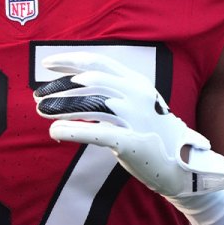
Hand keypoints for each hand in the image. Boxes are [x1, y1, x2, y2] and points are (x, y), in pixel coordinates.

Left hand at [33, 52, 223, 198]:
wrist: (184, 163)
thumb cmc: (152, 131)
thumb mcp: (136, 102)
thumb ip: (110, 91)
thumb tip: (73, 85)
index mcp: (136, 81)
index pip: (97, 62)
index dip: (69, 61)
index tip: (46, 65)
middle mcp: (136, 95)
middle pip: (89, 82)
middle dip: (60, 87)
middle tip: (39, 96)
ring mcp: (135, 117)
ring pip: (90, 105)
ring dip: (61, 107)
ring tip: (42, 111)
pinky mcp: (132, 141)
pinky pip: (96, 133)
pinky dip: (72, 130)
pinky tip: (55, 132)